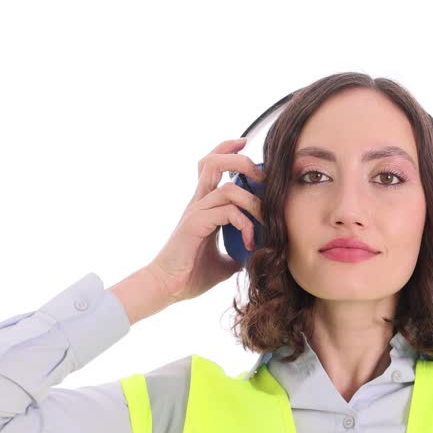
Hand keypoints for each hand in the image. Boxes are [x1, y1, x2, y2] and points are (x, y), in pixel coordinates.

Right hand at [147, 137, 265, 304]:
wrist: (168, 289)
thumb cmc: (191, 274)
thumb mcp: (225, 261)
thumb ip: (239, 250)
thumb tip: (259, 253)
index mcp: (203, 206)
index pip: (210, 165)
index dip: (227, 149)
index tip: (245, 144)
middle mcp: (198, 203)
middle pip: (214, 162)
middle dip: (243, 162)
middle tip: (263, 179)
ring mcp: (196, 212)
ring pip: (229, 188)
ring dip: (254, 203)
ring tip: (265, 222)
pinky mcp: (196, 224)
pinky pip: (227, 212)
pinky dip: (245, 224)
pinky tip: (249, 242)